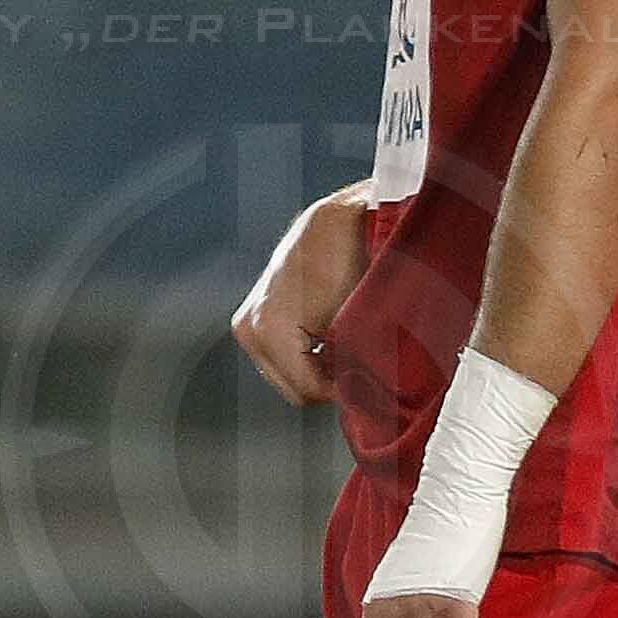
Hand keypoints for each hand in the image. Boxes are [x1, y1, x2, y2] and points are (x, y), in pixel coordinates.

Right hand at [227, 188, 369, 412]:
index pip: (308, 390)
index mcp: (269, 330)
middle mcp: (250, 328)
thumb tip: (361, 397)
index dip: (344, 392)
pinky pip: (281, 355)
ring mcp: (248, 321)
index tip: (370, 387)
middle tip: (362, 370)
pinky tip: (330, 337)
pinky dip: (307, 354)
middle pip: (292, 388)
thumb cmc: (353, 260)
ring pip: (285, 374)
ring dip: (317, 369)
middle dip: (328, 382)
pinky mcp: (254, 315)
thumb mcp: (358, 319)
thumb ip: (352, 365)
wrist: (339, 221)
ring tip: (348, 350)